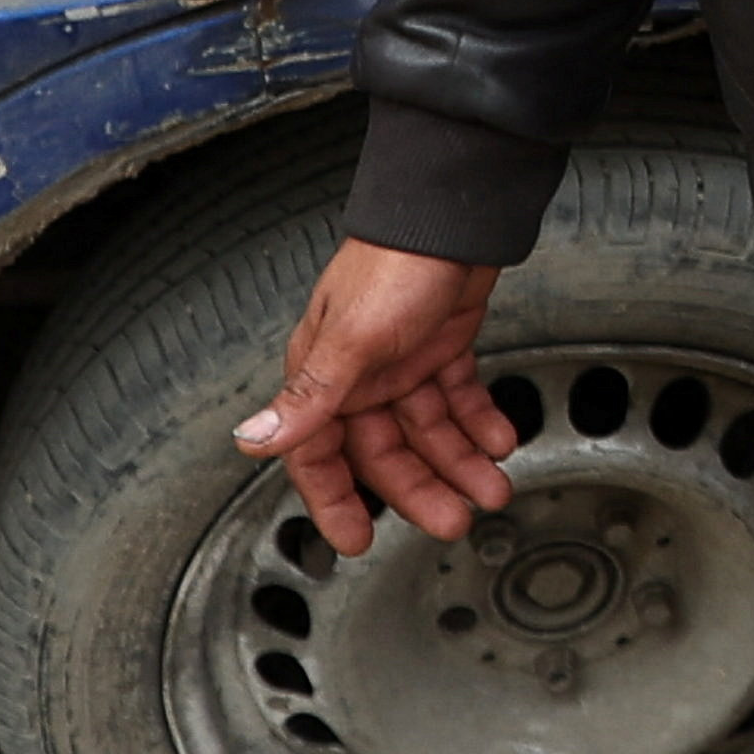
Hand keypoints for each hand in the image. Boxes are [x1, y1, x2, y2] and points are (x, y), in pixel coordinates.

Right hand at [234, 237, 517, 552]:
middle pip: (385, 450)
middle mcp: (360, 375)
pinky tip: (500, 439)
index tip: (355, 540)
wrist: (453, 212)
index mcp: (325, 377)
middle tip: (455, 520)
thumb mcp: (351, 338)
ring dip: (460, 461)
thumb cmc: (394, 262)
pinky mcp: (441, 344)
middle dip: (420, 489)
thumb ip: (309, 396)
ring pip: (427, 430)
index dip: (335, 500)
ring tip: (493, 488)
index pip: (320, 455)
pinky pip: (457, 397)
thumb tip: (252, 441)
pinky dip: (479, 421)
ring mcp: (402, 360)